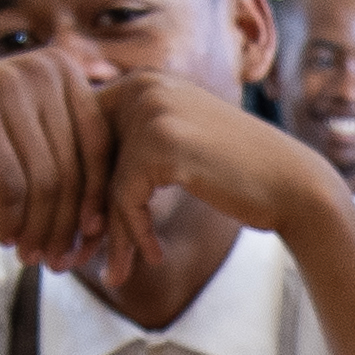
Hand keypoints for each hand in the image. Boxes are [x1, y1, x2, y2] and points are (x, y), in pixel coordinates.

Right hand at [0, 53, 112, 264]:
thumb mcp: (33, 136)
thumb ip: (74, 151)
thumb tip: (123, 213)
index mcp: (62, 68)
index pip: (97, 147)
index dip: (96, 200)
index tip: (89, 241)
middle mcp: (38, 67)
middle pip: (70, 167)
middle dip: (65, 224)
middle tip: (57, 261)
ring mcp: (4, 85)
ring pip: (43, 181)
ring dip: (38, 229)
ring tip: (31, 257)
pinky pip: (10, 185)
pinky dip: (10, 221)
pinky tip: (4, 239)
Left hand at [79, 72, 343, 284]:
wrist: (292, 184)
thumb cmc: (234, 175)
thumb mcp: (173, 151)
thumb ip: (125, 153)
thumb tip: (62, 192)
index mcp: (140, 81)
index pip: (79, 135)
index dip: (75, 188)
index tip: (75, 234)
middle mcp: (142, 84)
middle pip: (84, 160)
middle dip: (77, 215)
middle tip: (68, 259)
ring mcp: (151, 109)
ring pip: (103, 185)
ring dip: (107, 235)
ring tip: (111, 273)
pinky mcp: (162, 142)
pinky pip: (125, 199)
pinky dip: (134, 233)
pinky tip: (153, 256)